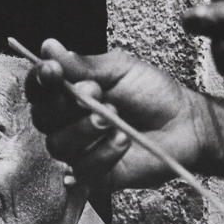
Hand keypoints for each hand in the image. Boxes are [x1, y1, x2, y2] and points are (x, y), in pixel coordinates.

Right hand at [25, 39, 223, 190]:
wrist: (184, 122)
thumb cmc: (153, 93)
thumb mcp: (120, 69)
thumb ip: (84, 64)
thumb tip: (48, 47)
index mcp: (71, 95)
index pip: (40, 90)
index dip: (39, 80)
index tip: (52, 71)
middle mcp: (70, 124)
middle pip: (43, 119)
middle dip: (65, 104)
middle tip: (95, 92)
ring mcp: (82, 151)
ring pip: (59, 145)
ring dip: (83, 128)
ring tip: (113, 116)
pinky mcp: (97, 176)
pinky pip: (84, 168)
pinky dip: (103, 152)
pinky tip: (123, 140)